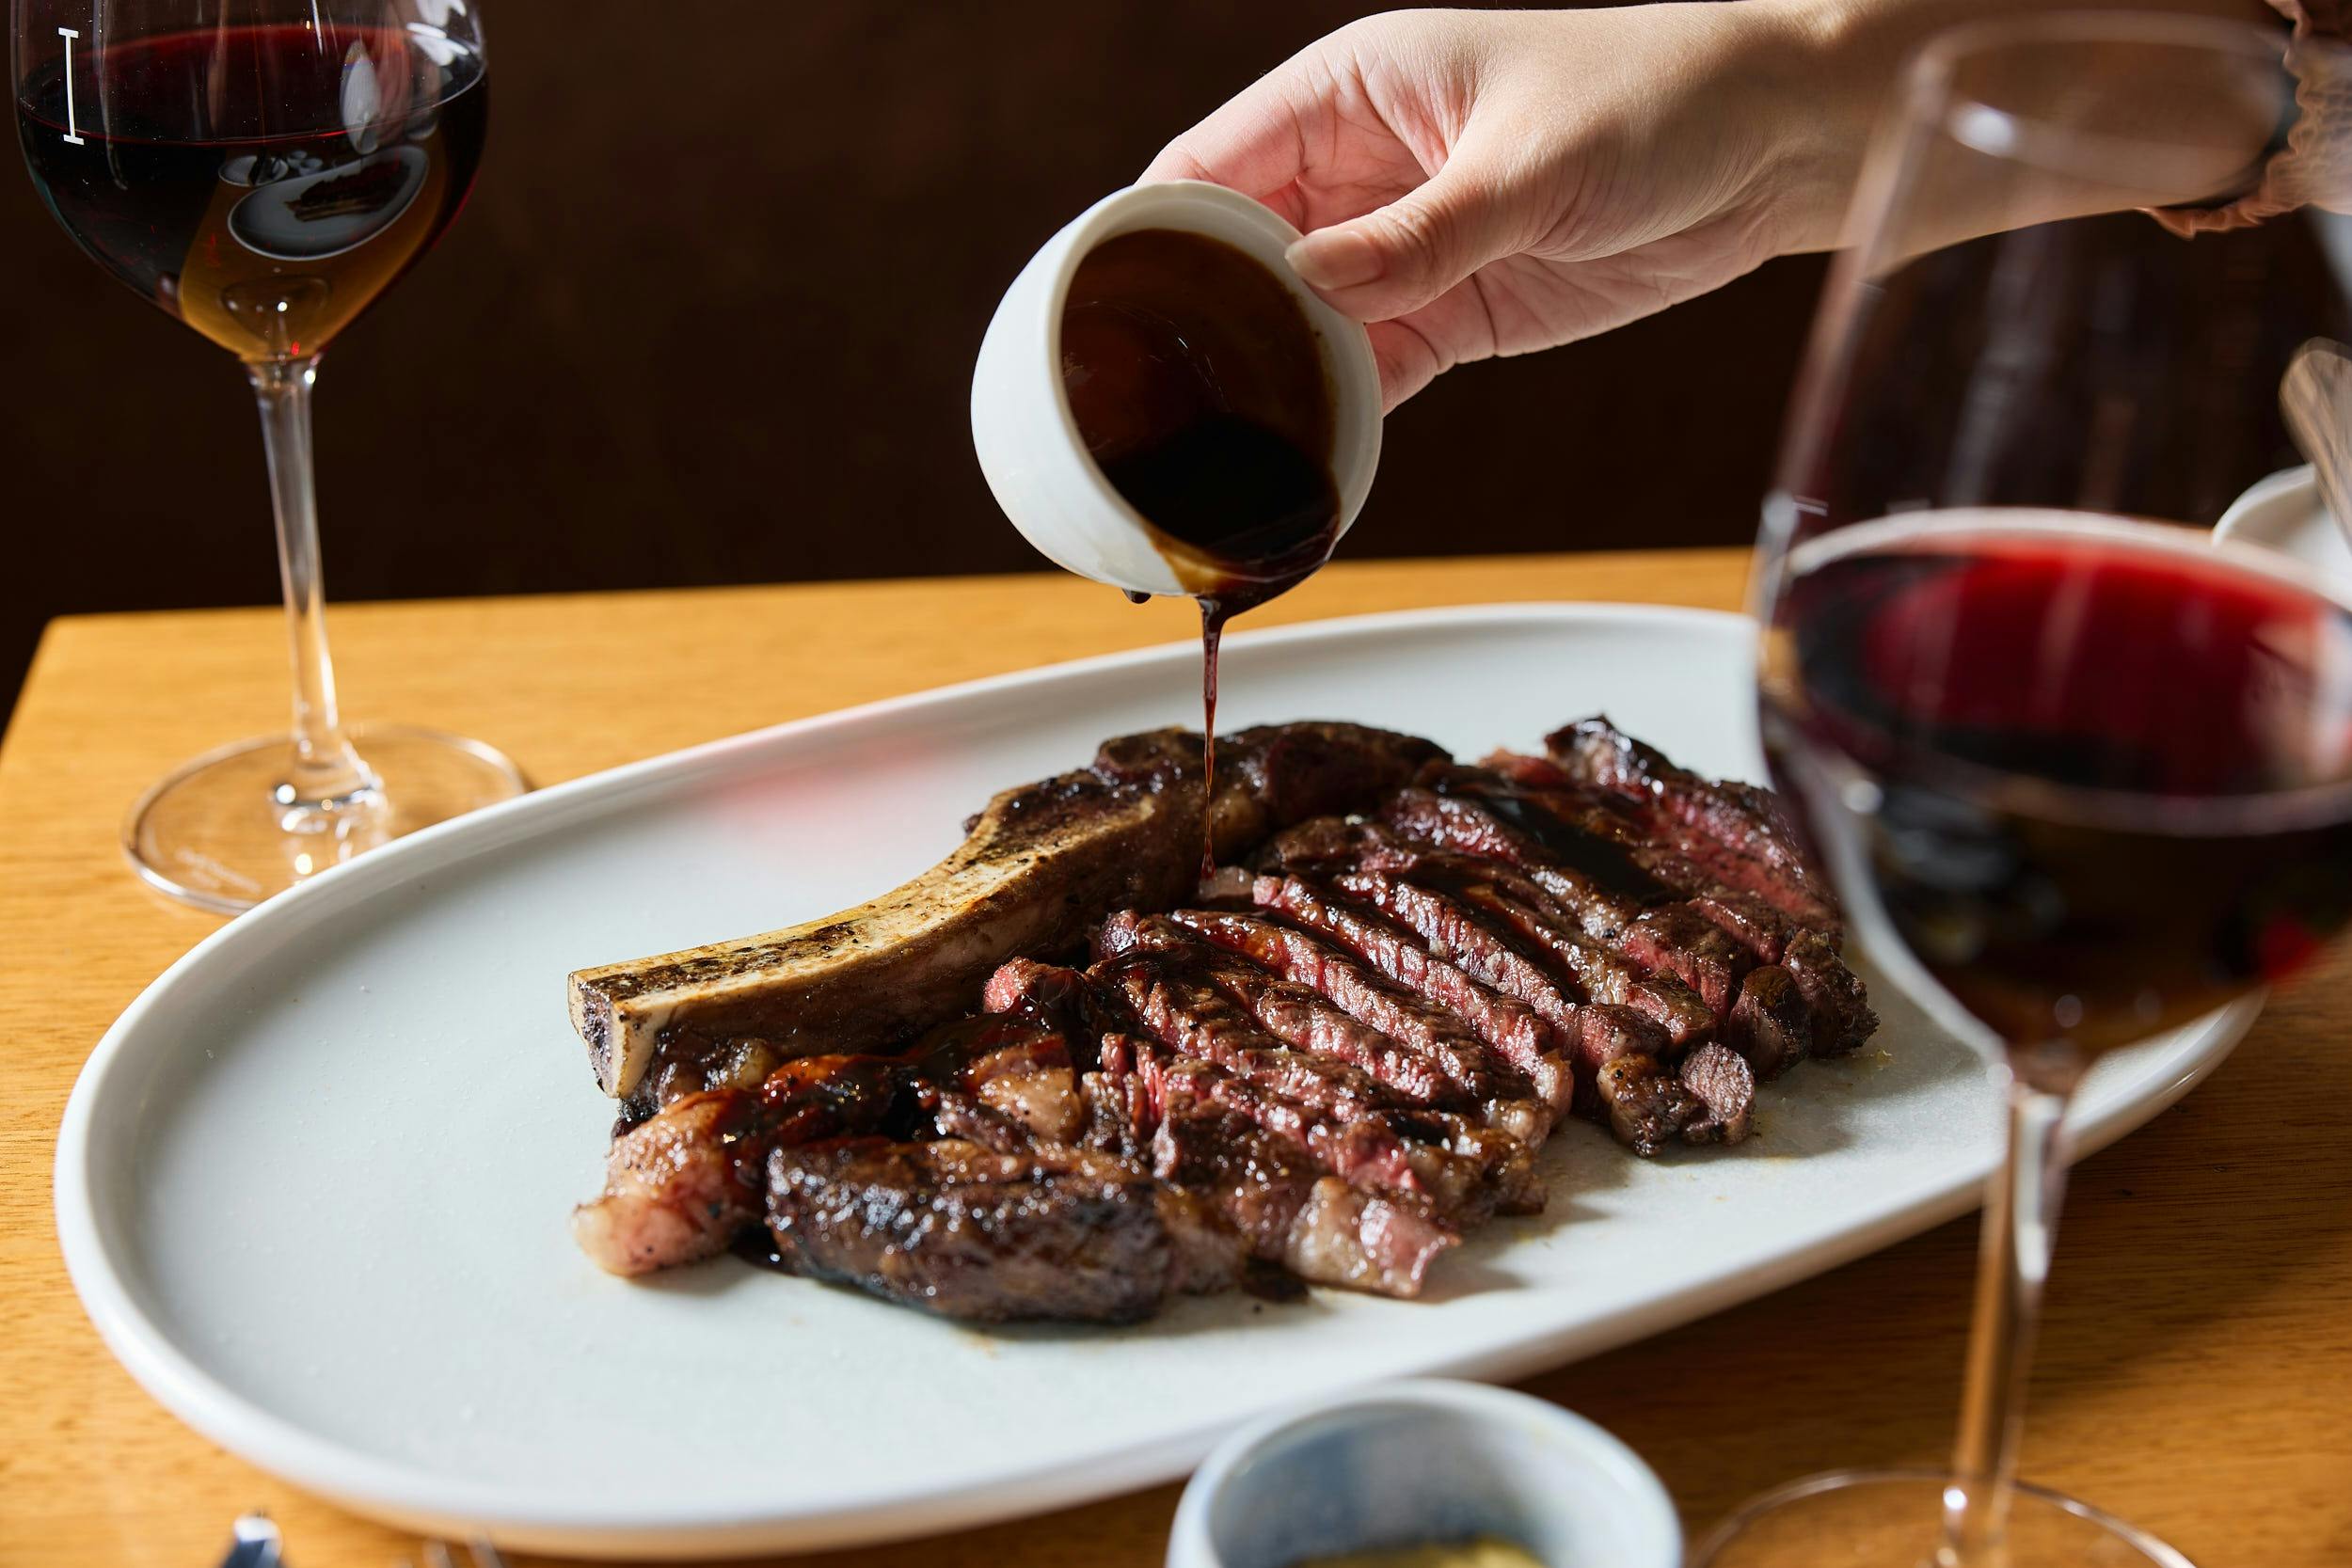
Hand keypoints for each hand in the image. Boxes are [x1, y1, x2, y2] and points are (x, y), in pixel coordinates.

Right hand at [1142, 2, 1868, 408]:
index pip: (1208, 165)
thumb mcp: (1529, 166)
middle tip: (1152, 412)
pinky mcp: (1451, 311)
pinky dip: (1339, 416)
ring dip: (1265, 385)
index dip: (1150, 237)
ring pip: (1297, 326)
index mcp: (1348, 92)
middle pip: (1237, 257)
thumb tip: (1305, 284)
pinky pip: (1369, 371)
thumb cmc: (1658, 98)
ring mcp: (1400, 246)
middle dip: (1198, 329)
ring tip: (1218, 455)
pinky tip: (1307, 460)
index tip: (1104, 314)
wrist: (1778, 145)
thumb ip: (1418, 235)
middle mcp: (1357, 170)